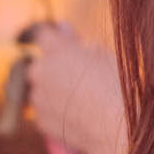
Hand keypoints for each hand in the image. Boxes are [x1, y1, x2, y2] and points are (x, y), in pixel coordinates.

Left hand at [25, 23, 126, 153]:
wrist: (115, 126)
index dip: (48, 36)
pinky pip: (43, 111)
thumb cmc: (115, 85)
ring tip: (81, 99)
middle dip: (50, 68)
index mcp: (55, 50)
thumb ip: (76, 41)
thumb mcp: (101, 54)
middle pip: (37, 66)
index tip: (54, 40)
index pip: (41, 34)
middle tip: (76, 76)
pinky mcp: (40, 121)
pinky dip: (54, 111)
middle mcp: (40, 72)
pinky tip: (77, 114)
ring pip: (40, 90)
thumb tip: (61, 27)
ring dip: (52, 91)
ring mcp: (38, 99)